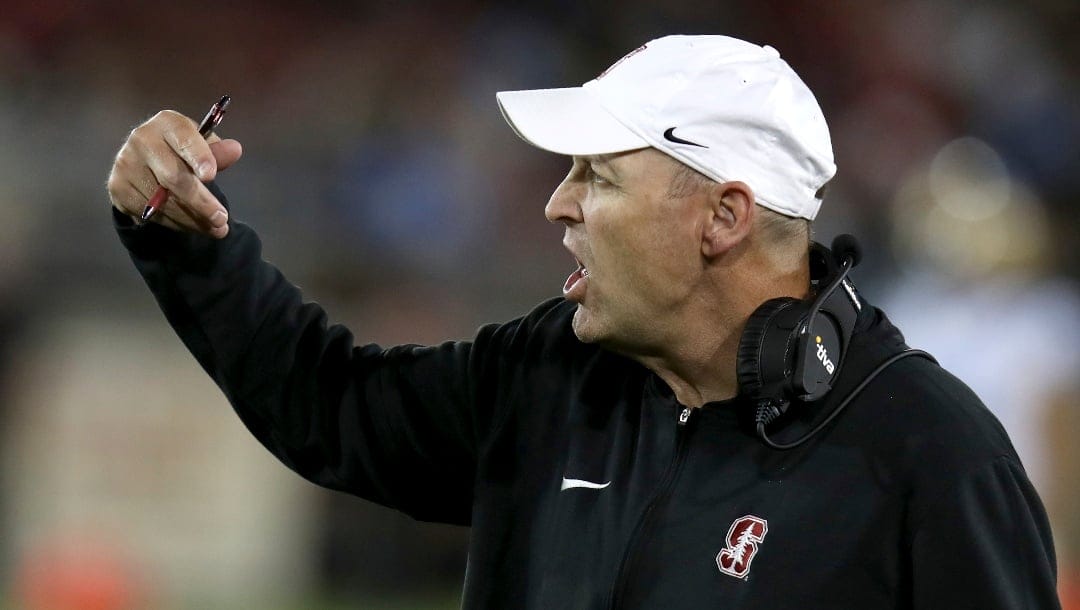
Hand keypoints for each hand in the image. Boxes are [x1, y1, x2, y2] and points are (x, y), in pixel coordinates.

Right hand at [107, 110, 242, 237]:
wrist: (145, 162)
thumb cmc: (182, 151)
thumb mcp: (202, 147)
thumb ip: (217, 153)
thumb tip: (235, 150)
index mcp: (167, 123)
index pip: (184, 138)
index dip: (198, 157)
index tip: (210, 177)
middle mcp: (141, 139)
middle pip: (173, 177)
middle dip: (201, 202)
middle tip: (222, 220)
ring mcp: (126, 164)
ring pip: (164, 201)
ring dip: (193, 219)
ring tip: (216, 229)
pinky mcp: (118, 188)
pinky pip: (151, 213)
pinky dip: (176, 223)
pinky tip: (192, 225)